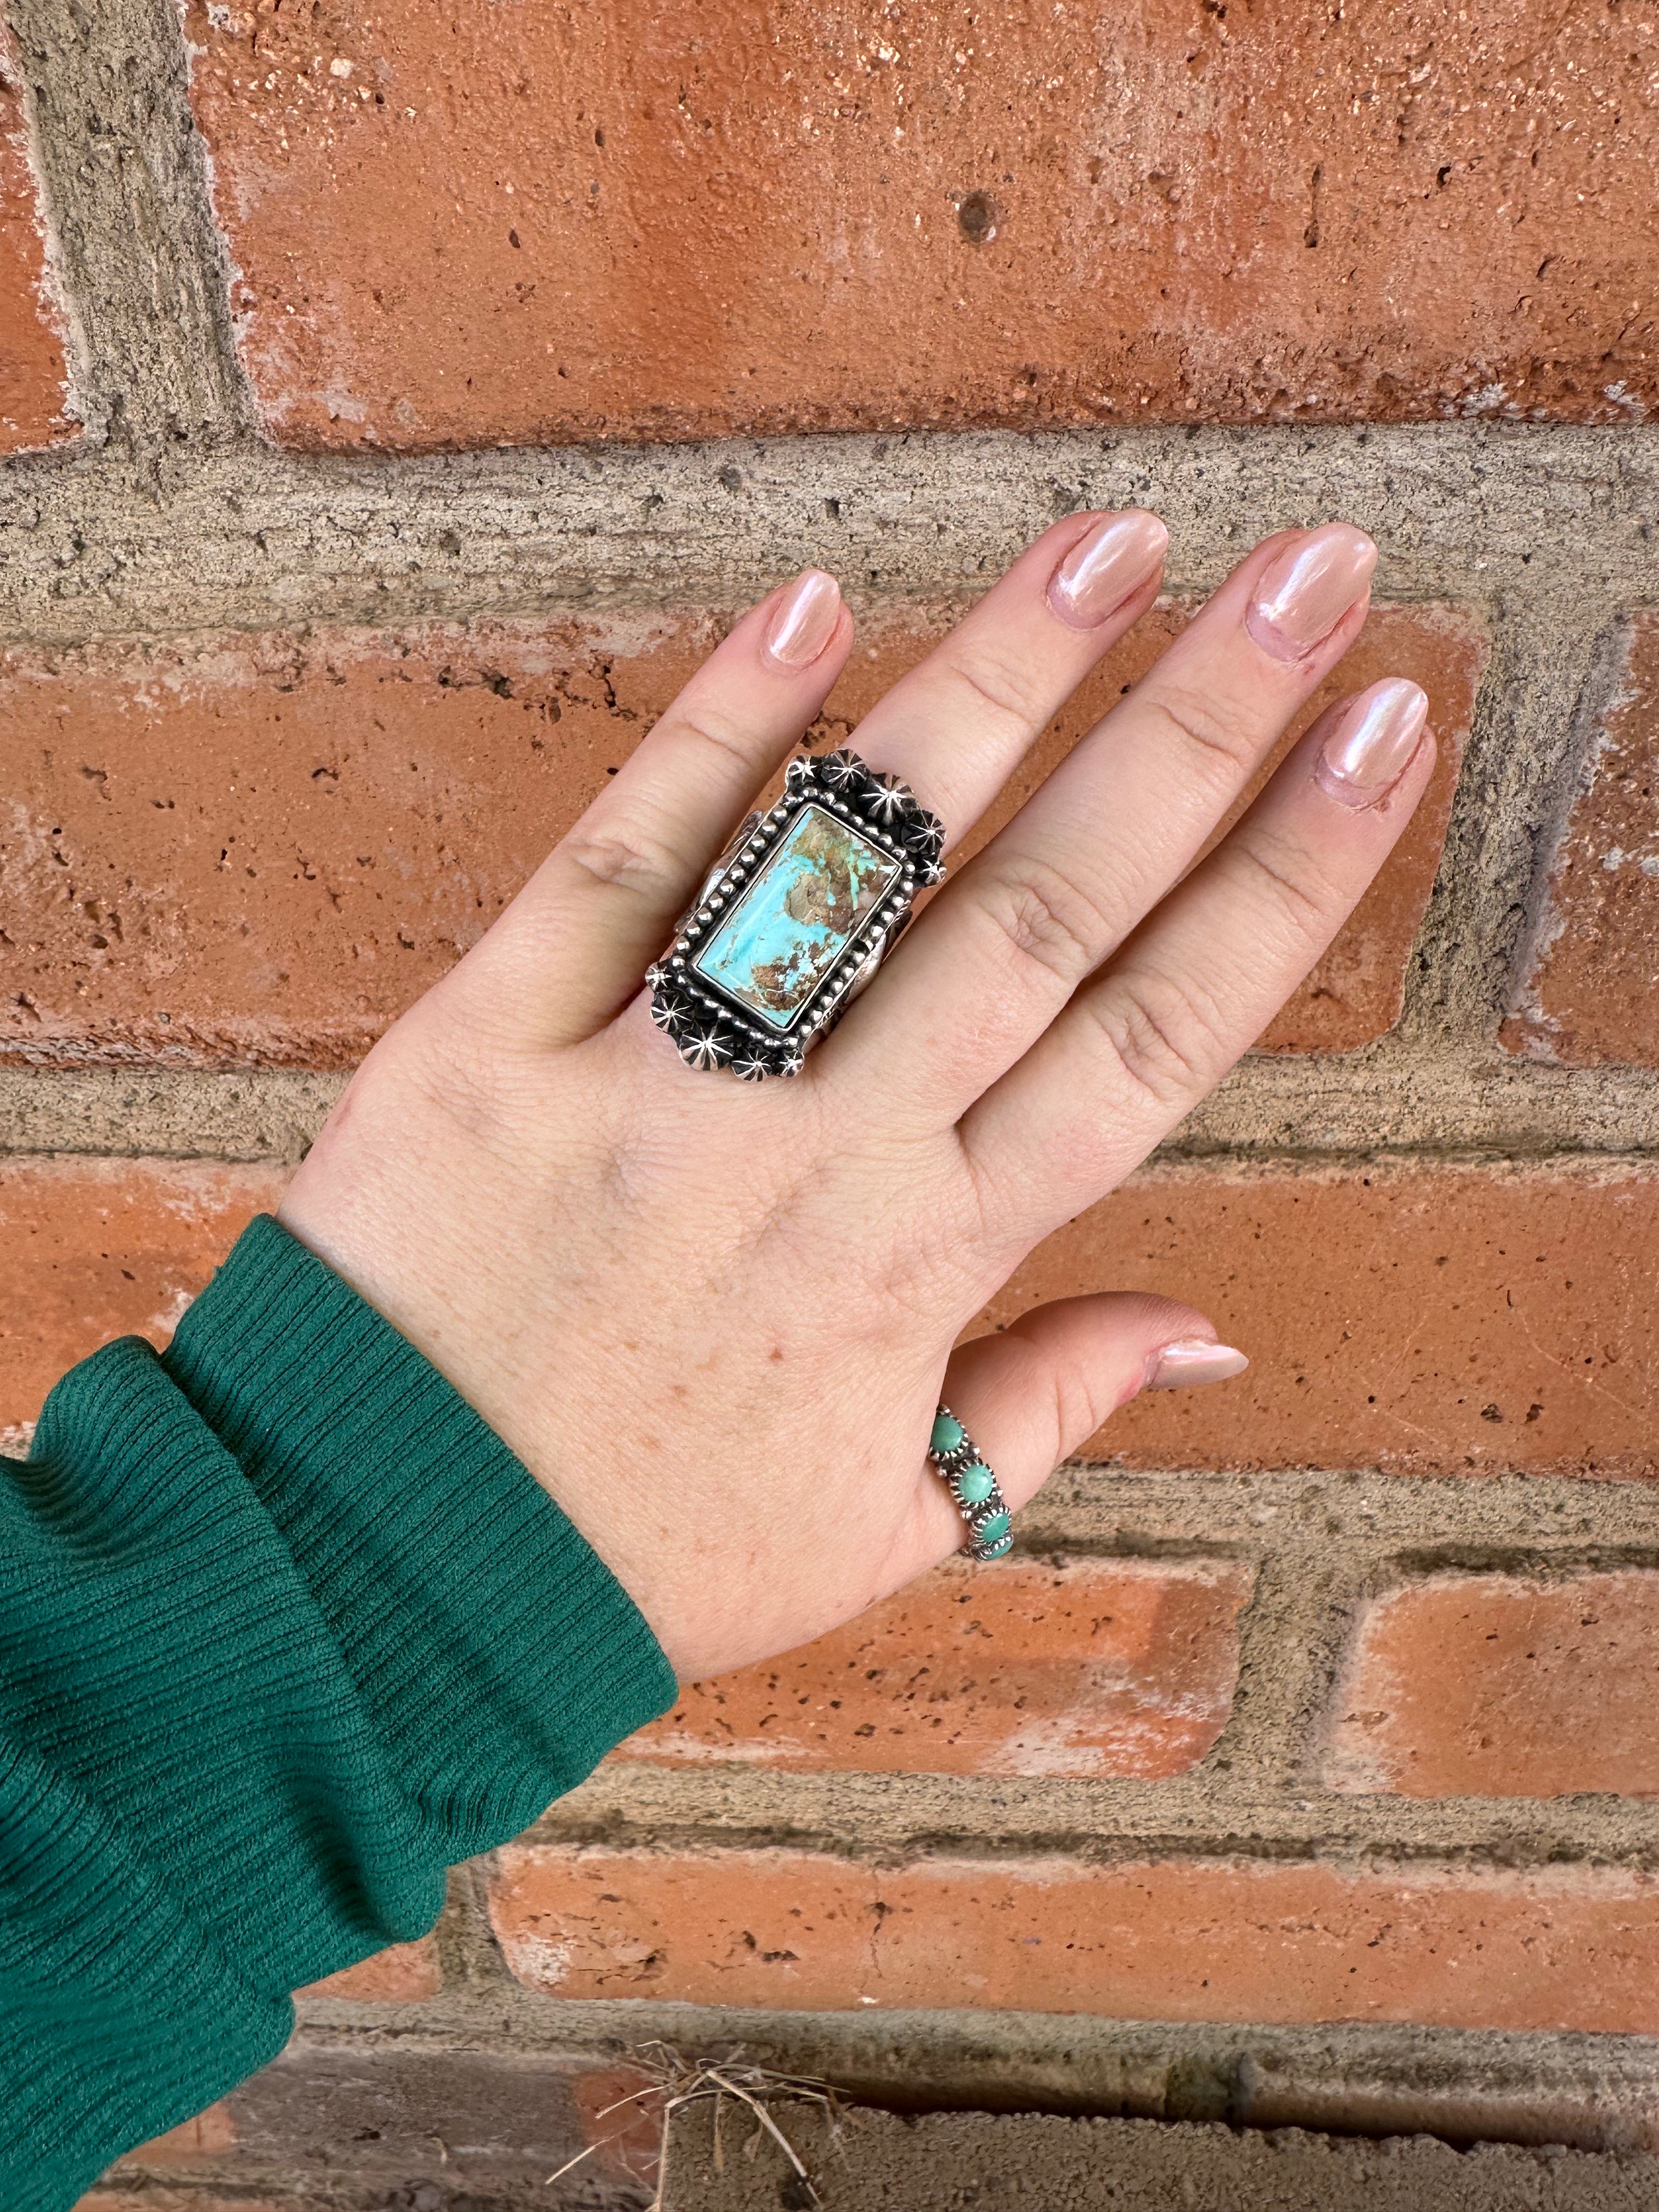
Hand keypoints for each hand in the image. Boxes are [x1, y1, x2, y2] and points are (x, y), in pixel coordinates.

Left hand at [277, 514, 1433, 1682]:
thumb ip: (1045, 1412)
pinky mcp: (487, 1040)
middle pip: (1046, 907)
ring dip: (995, 683)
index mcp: (927, 1263)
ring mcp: (652, 1086)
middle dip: (1201, 727)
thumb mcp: (875, 1529)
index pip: (1153, 1036)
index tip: (1378, 738)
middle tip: (1316, 567)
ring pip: (857, 858)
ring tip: (1112, 542)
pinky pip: (618, 866)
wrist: (374, 1577)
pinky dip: (712, 734)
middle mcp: (816, 1156)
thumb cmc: (638, 1553)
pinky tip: (810, 602)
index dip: (1285, 880)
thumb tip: (1207, 1331)